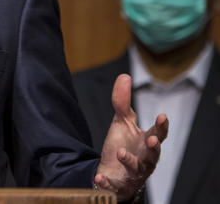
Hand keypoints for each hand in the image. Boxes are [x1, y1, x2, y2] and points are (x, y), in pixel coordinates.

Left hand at [95, 74, 168, 200]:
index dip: (162, 126)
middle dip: (154, 148)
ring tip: (120, 152)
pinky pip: (114, 185)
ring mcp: (133, 173)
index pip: (159, 134)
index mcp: (146, 142)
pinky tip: (99, 177)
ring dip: (130, 161)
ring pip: (136, 170)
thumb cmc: (122, 144)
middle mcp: (145, 159)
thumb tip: (124, 76)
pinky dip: (107, 182)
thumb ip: (122, 102)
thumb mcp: (122, 122)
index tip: (162, 115)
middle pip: (153, 155)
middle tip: (152, 139)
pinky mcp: (119, 185)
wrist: (113, 171)